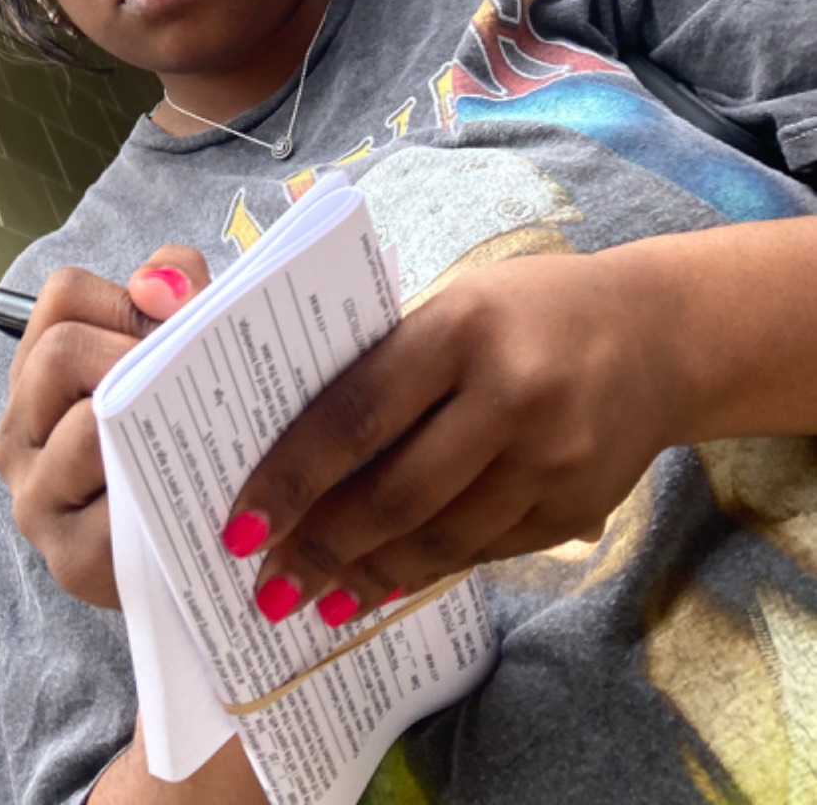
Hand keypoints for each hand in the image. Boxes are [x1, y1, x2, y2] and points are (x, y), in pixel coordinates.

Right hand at [0, 246, 209, 606]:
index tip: (178, 322)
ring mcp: (35, 499)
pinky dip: (165, 483)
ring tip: (199, 428)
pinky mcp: (71, 560)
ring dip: (151, 419)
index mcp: (37, 374)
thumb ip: (177, 290)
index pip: (63, 295)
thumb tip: (159, 285)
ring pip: (86, 425)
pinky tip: (200, 482)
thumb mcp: (178, 354)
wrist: (200, 559)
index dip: (129, 296)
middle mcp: (17, 433)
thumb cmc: (184, 442)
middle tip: (194, 381)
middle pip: (61, 351)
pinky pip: (117, 501)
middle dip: (136, 355)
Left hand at [223, 250, 680, 624]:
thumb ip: (390, 364)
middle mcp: (511, 397)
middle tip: (266, 583)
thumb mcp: (455, 305)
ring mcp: (551, 462)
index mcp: (462, 328)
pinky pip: (483, 553)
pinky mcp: (576, 510)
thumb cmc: (528, 311)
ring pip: (439, 537)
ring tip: (314, 597)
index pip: (358, 413)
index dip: (293, 475)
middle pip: (395, 491)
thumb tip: (296, 447)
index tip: (241, 522)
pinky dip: (425, 572)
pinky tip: (383, 585)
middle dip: (321, 546)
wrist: (660, 336)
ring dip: (368, 576)